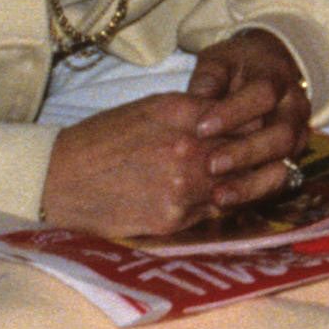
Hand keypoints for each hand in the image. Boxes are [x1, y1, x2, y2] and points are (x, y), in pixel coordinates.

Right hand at [40, 92, 272, 239]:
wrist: (59, 180)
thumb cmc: (101, 140)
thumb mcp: (150, 109)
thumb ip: (194, 111)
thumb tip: (233, 117)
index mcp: (182, 112)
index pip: (246, 115)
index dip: (258, 123)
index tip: (263, 128)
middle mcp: (189, 148)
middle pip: (250, 152)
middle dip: (260, 154)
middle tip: (270, 156)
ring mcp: (184, 186)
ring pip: (237, 186)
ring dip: (245, 184)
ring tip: (246, 181)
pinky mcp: (175, 219)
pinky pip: (213, 212)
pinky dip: (218, 206)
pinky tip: (213, 200)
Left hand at [184, 27, 315, 194]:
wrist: (270, 68)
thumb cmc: (237, 66)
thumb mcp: (220, 61)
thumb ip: (209, 78)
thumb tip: (197, 98)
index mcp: (277, 78)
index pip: (263, 93)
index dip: (234, 112)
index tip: (201, 128)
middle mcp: (295, 108)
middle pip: (281, 134)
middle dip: (246, 152)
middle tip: (211, 165)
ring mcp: (298, 136)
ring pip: (285, 163)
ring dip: (252, 182)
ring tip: (219, 196)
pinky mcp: (291, 159)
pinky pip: (279, 182)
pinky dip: (254, 194)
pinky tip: (227, 203)